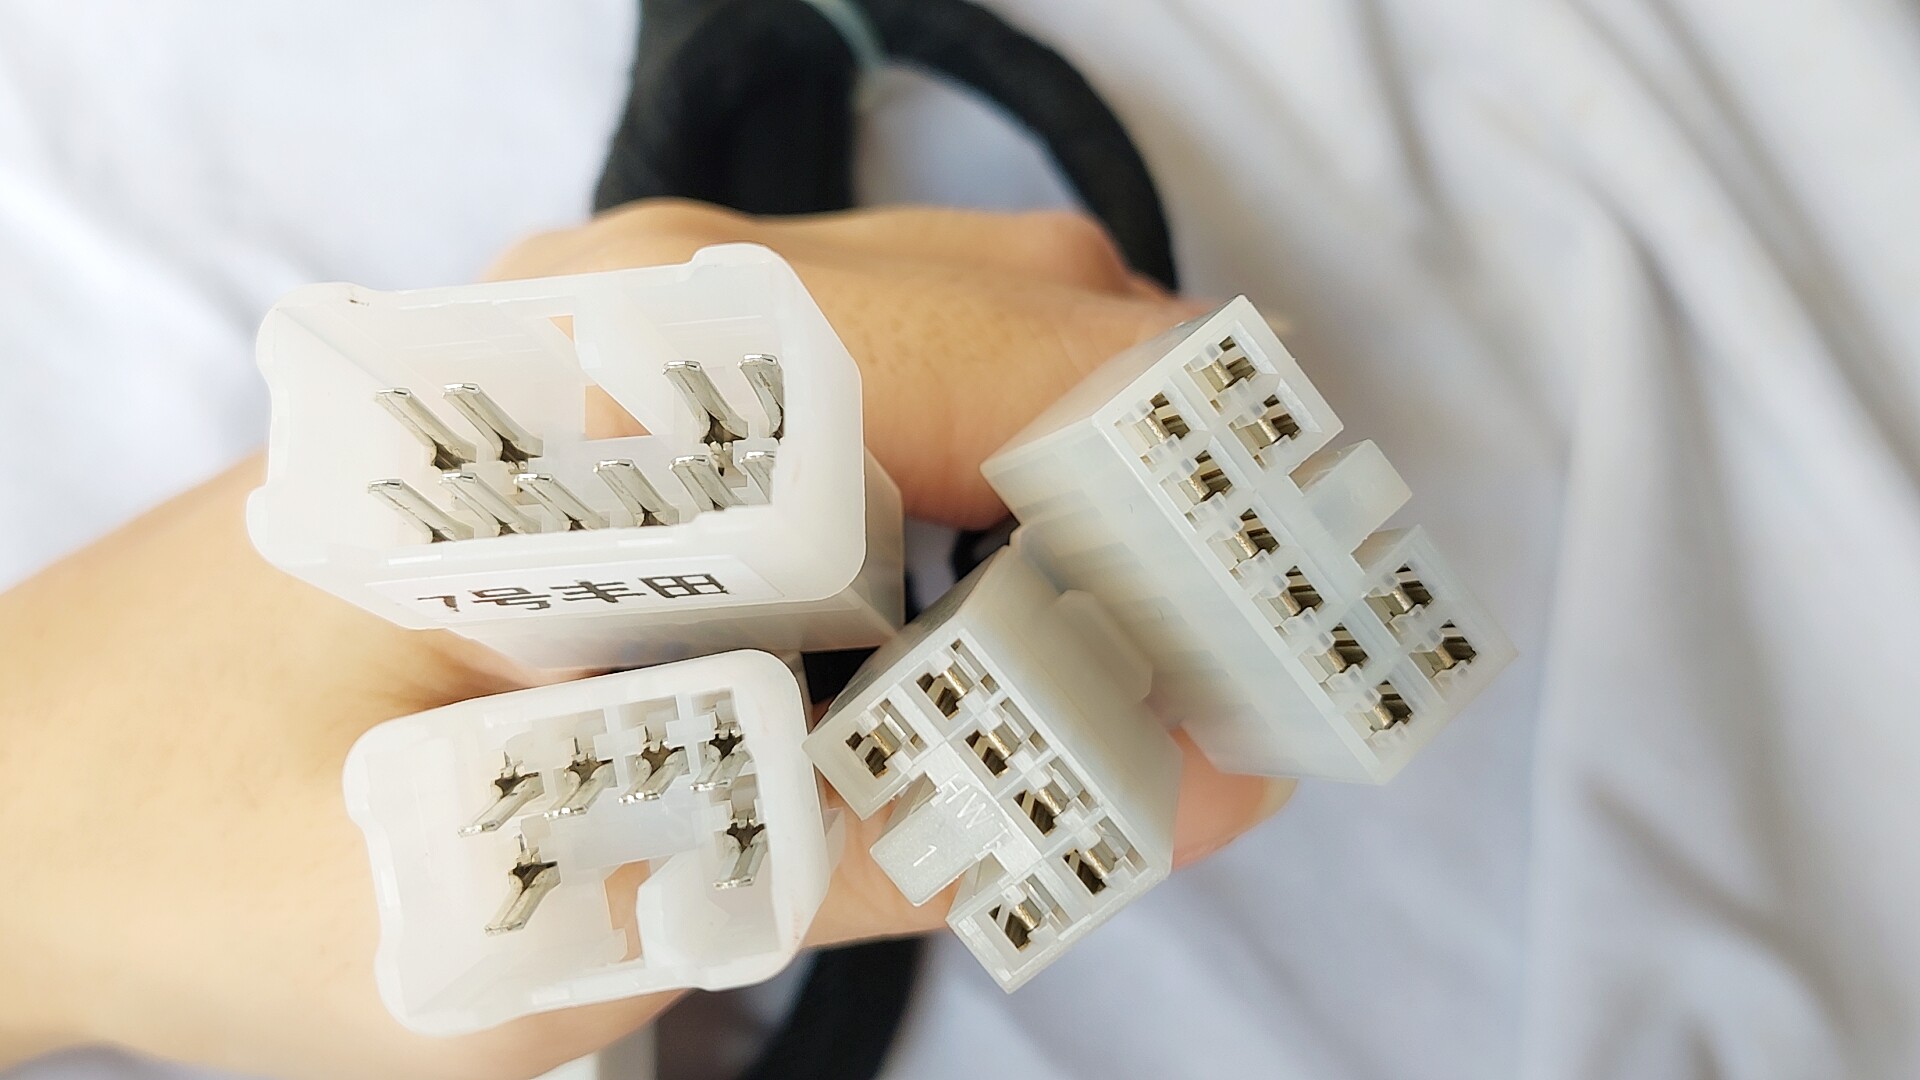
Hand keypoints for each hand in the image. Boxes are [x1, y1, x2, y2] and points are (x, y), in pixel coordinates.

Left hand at [0, 202, 1291, 1079]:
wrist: (11, 812)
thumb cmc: (251, 855)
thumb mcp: (593, 894)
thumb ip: (916, 829)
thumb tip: (1203, 776)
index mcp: (652, 374)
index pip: (1047, 376)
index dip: (1216, 525)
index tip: (1309, 678)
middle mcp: (662, 295)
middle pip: (1045, 320)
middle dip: (1175, 501)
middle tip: (1232, 701)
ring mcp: (640, 325)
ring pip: (976, 345)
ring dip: (1082, 511)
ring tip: (1112, 705)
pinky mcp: (628, 396)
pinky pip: (880, 400)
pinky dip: (980, 517)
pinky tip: (956, 666)